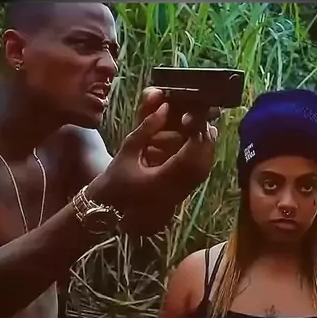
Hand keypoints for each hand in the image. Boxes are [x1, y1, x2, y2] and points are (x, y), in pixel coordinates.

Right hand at [90, 101, 216, 235]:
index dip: (195, 134)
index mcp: (161, 181)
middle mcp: (176, 189)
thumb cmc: (115, 181)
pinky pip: (200, 173)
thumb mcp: (127, 151)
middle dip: (202, 136)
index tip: (191, 116)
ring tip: (197, 126)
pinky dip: (200, 154)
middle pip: (202, 160)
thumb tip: (164, 107)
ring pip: (204, 166)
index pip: (188, 155)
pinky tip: (196, 140)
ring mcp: (182, 193)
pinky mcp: (184, 193)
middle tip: (195, 118)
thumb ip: (146, 128)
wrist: (112, 210)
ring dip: (204, 144)